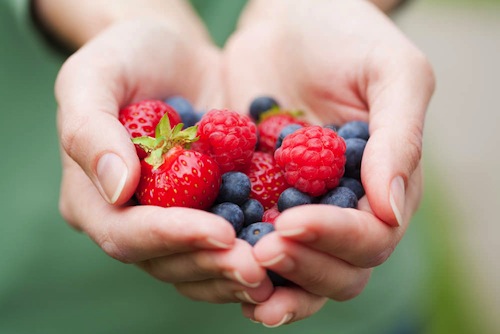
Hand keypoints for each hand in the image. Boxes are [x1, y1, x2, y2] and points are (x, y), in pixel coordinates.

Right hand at [56, 18, 273, 304]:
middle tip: (257, 266)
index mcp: (92, 197)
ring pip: (197, 266)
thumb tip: (116, 189)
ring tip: (274, 271)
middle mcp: (132, 219)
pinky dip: (252, 254)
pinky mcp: (208, 212)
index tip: (220, 232)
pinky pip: (226, 246)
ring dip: (234, 272)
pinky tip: (283, 257)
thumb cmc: (128, 56)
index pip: (125, 233)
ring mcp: (172, 220)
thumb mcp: (94, 76)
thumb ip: (92, 130)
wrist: (176, 54)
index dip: (171, 237)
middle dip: (211, 264)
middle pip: (165, 261)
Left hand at [223, 0, 434, 325]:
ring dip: (270, 280)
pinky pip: (251, 238)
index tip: (293, 222)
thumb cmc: (345, 35)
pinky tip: (213, 258)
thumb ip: (400, 139)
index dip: (336, 238)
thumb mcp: (391, 73)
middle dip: (302, 267)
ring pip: (295, 267)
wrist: (287, 16)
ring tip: (237, 272)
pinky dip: (236, 257)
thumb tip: (392, 209)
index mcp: (384, 184)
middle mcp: (344, 205)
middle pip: (337, 269)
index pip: (372, 237)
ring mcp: (299, 205)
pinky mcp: (258, 196)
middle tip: (261, 252)